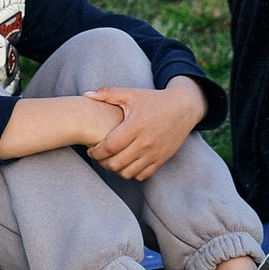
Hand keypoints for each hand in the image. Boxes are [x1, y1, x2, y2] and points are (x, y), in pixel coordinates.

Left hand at [86, 77, 206, 181]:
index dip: (96, 152)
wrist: (183, 108)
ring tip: (110, 160)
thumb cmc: (153, 100)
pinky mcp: (161, 160)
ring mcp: (154, 153)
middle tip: (98, 156)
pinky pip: (141, 175)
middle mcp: (145, 142)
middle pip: (116, 163)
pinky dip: (130, 173)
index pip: (109, 147)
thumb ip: (107, 94)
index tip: (91, 150)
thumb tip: (85, 95)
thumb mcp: (131, 94)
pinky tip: (126, 163)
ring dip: (115, 170)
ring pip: (127, 173)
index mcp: (135, 125)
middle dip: (102, 162)